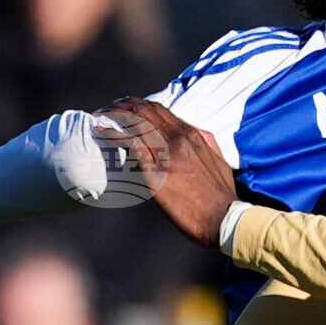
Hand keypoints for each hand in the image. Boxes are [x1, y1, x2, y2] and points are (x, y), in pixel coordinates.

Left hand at [109, 97, 237, 245]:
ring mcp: (167, 153)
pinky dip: (112, 134)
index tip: (127, 108)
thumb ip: (206, 147)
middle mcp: (179, 138)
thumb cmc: (223, 199)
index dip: (140, 105)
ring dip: (115, 114)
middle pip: (145, 110)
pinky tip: (100, 132)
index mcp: (194, 135)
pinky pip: (129, 143)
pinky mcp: (156, 172)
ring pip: (135, 121)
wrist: (225, 219)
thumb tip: (197, 137)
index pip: (161, 110)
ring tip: (100, 115)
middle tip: (109, 108)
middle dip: (124, 105)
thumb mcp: (219, 163)